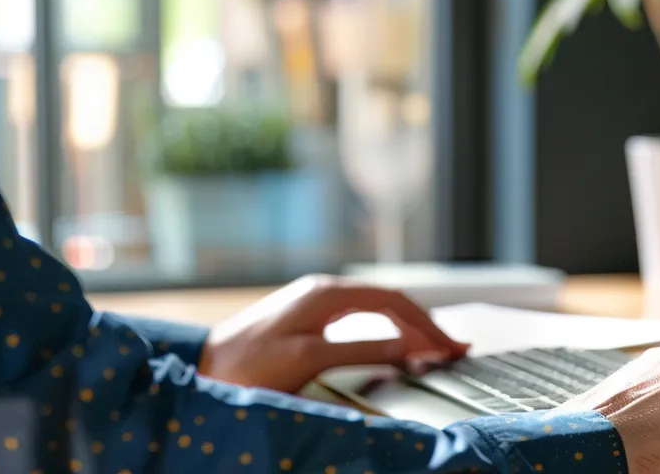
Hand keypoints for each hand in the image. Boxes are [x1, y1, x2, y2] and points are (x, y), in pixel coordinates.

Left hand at [199, 275, 468, 391]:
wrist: (204, 367)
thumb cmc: (249, 364)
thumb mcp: (310, 359)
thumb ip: (362, 349)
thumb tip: (407, 346)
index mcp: (327, 294)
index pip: (392, 301)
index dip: (425, 324)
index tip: (449, 347)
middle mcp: (324, 291)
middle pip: (389, 301)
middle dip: (425, 323)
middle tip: (455, 348)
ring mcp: (316, 302)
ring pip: (377, 307)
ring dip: (409, 326)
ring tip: (436, 346)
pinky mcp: (310, 318)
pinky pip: (361, 317)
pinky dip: (388, 329)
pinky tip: (398, 343)